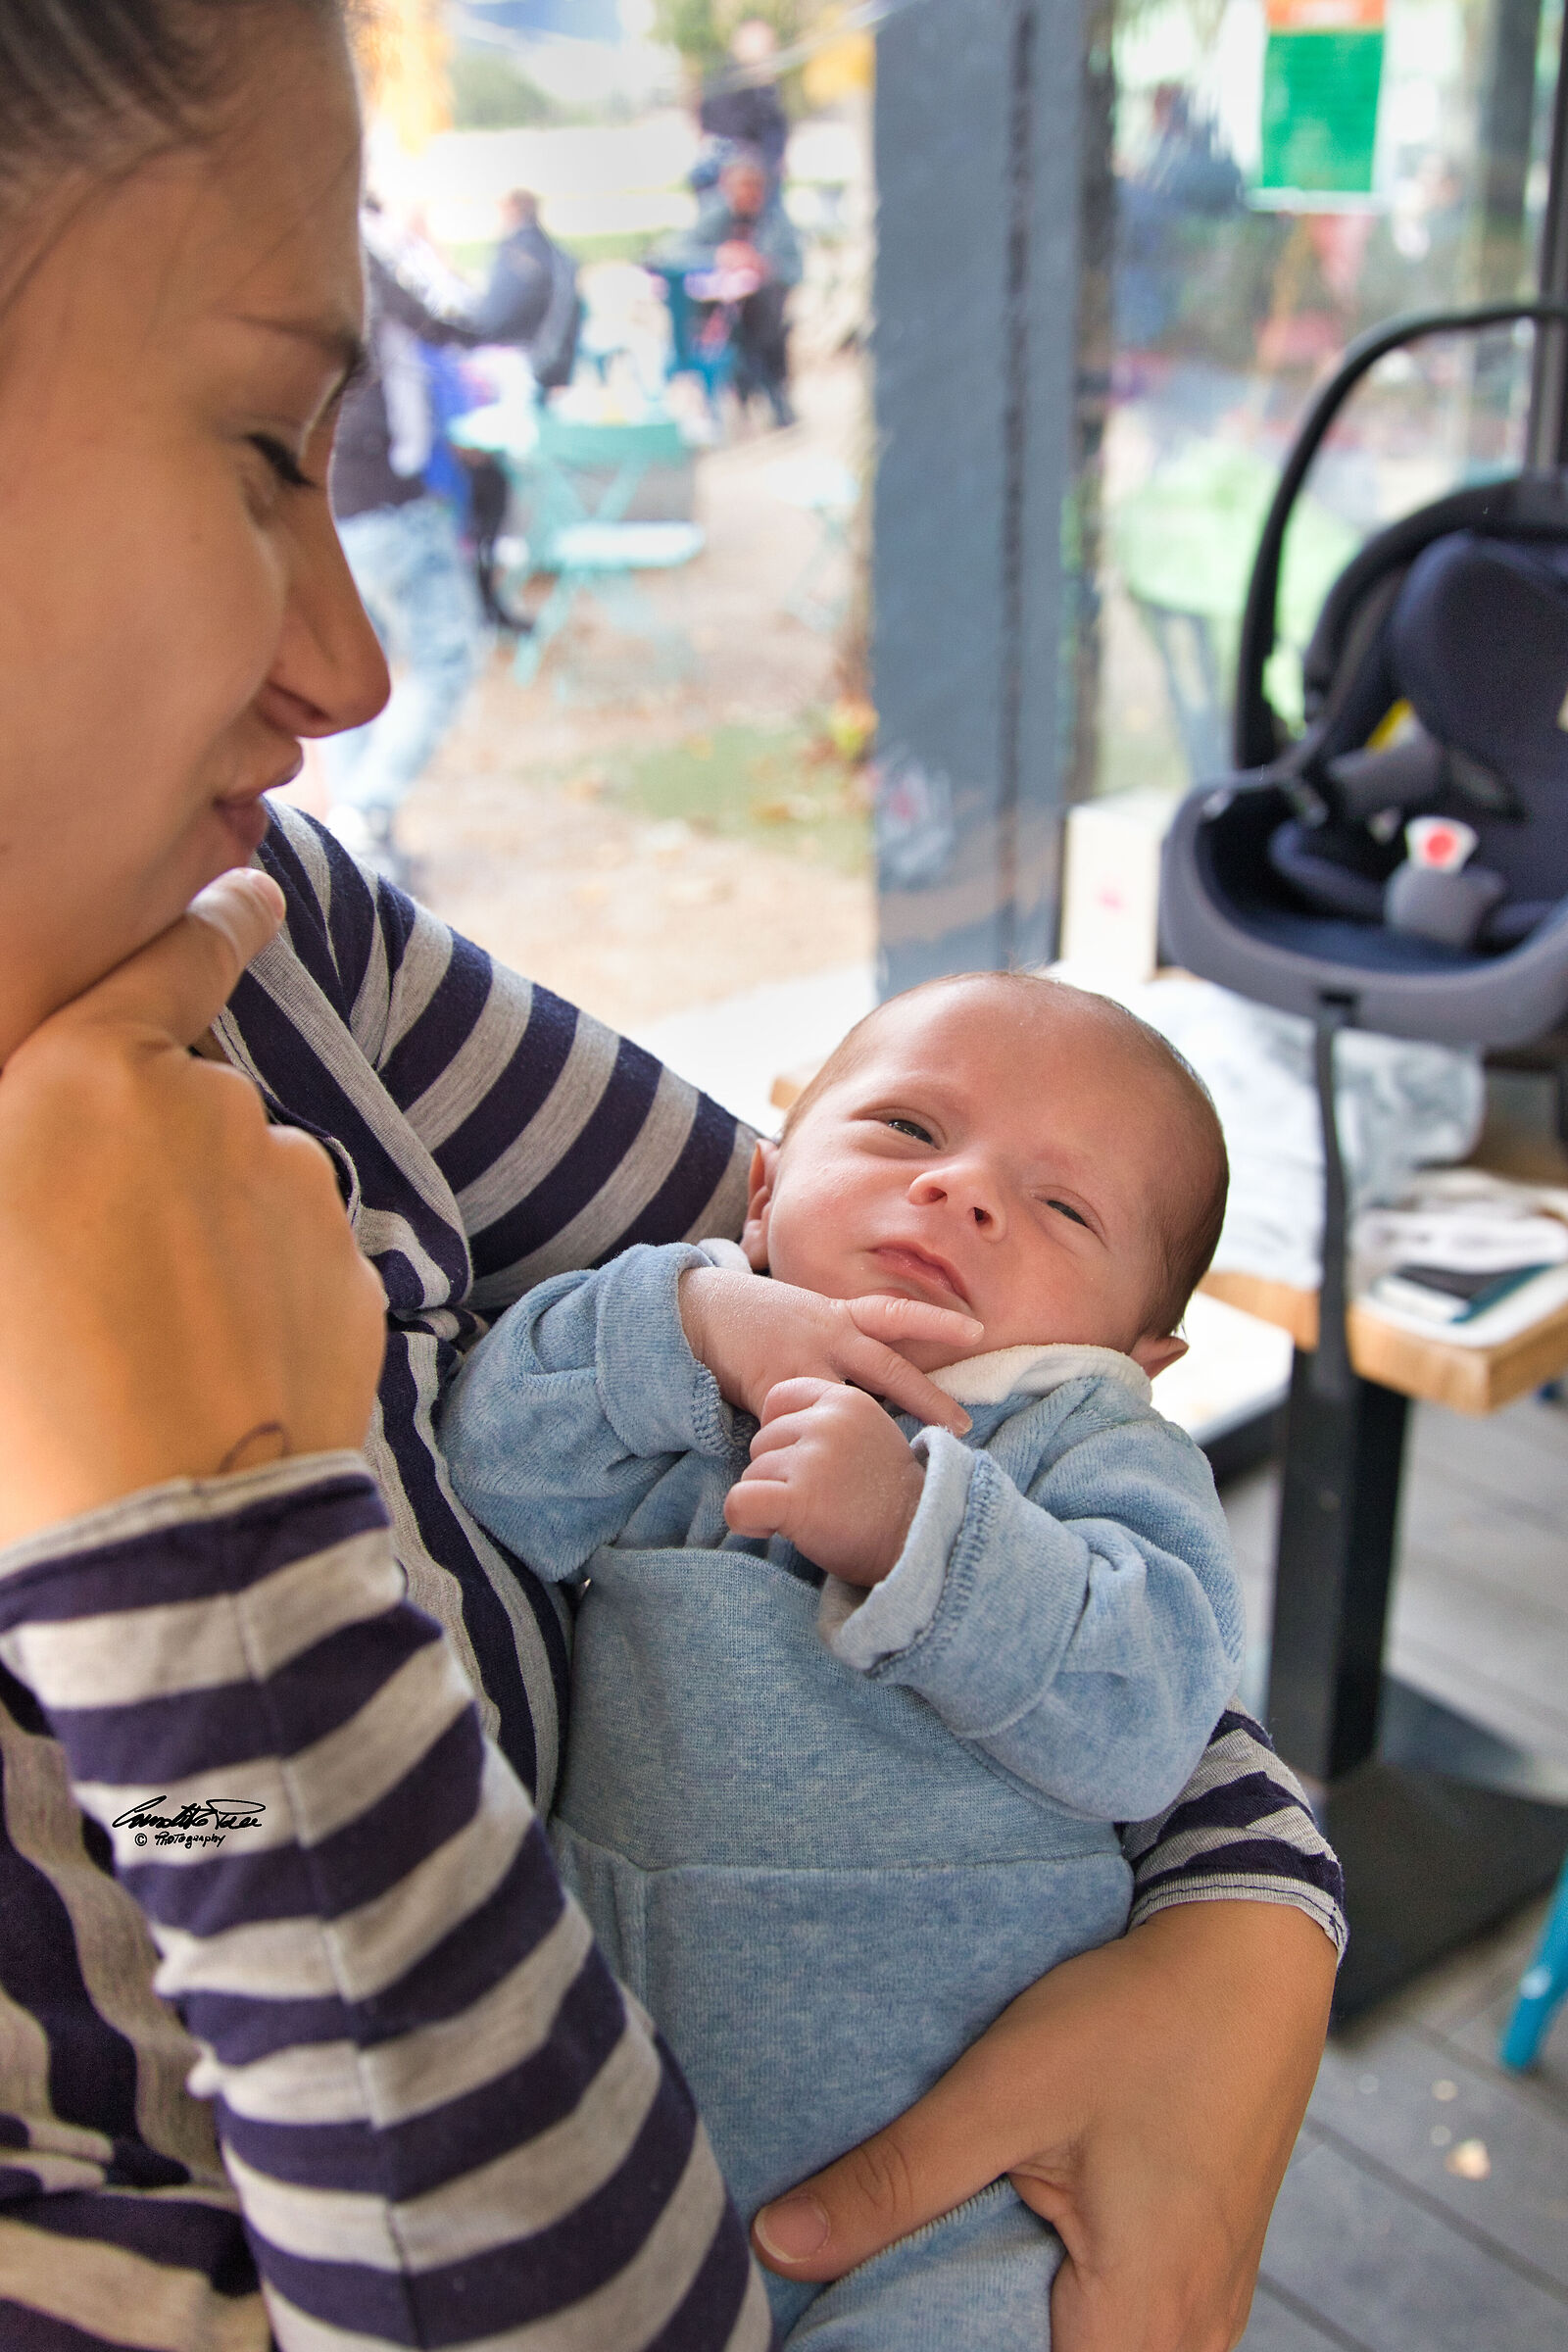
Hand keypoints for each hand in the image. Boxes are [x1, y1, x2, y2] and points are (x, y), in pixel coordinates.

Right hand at [0, 869, 387, 1545]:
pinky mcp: (356, 1278)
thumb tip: (55, 1143)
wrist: (160, 1543)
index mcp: (92, 1078)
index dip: (215, 918)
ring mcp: (299, 1194)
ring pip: (249, 1186)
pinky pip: (298, 1264)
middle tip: (90, 1267)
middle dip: (156, 1159)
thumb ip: (25, 1147)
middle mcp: (215, 1107)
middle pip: (191, 1101)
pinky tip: (211, 1373)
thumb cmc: (16, 1399)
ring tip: (144, 1344)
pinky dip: (263, 1299)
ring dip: (210, 1234)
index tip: (251, 893)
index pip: (176, 955)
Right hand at [679, 1267, 979, 1435]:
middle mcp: (826, 1334)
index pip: (895, 1314)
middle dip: (929, 1399)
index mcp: (836, 1315)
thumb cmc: (749, 1316)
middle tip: (963, 1427)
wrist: (695, 1308)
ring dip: (879, 1435)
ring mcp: (799, 1361)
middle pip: (890, 1369)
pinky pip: (796, 1428)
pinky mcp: (769, 1387)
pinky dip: (808, 1455)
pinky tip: (828, 1483)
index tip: (977, 1329)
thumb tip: (864, 1367)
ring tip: (904, 1465)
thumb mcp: (800, 1314)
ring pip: (851, 1404)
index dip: (937, 1322)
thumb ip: (832, 1338)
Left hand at [725, 1377, 925, 1582]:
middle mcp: (827, 1422)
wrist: (920, 1542)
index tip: (801, 1462)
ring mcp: (812, 1459)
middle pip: (762, 1440)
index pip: (779, 1398)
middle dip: (777, 1473)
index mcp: (846, 1401)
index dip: (780, 1434)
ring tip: (810, 1517)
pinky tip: (768, 1529)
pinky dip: (744, 1520)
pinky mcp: (798, 1499)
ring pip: (751, 1474)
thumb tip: (788, 1438)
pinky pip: (739, 1503)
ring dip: (769, 1500)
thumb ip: (832, 1425)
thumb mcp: (871, 1436)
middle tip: (816, 1498)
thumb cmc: (892, 1499)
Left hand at [752, 1902, 1335, 2351]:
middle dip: (969, 2336)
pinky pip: (1131, 2333)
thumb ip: (893, 2180)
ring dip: (1016, 2325)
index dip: (935, 2349)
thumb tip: (777, 2245)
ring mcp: (1209, 2309)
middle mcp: (1190, 2339)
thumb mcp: (1002, 2091)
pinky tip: (1011, 2249)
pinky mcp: (1209, 2270)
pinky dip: (1063, 2308)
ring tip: (940, 2269)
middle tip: (890, 2292)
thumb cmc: (1140, 2016)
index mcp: (1140, 2317)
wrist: (1250, 1952)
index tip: (872, 2320)